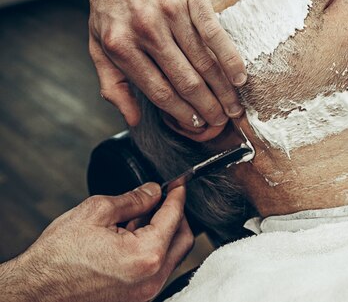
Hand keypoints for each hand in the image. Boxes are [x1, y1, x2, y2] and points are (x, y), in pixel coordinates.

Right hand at [3, 183, 193, 301]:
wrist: (36, 291)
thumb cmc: (58, 257)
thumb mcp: (97, 212)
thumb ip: (134, 199)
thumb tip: (154, 191)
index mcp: (146, 255)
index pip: (175, 217)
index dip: (177, 196)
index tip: (178, 185)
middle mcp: (151, 278)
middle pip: (183, 240)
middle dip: (177, 216)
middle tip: (164, 200)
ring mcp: (145, 292)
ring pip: (171, 256)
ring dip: (164, 234)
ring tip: (140, 219)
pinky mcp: (136, 298)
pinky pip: (156, 270)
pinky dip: (152, 251)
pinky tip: (133, 238)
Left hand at [89, 0, 245, 136]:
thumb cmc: (111, 1)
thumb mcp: (98, 43)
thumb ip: (113, 83)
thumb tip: (132, 120)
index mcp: (121, 46)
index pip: (159, 91)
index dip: (182, 113)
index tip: (198, 124)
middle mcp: (146, 31)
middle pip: (186, 80)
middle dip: (208, 106)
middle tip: (222, 120)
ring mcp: (171, 14)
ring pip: (204, 61)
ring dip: (223, 89)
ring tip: (235, 106)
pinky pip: (216, 35)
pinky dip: (230, 59)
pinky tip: (240, 77)